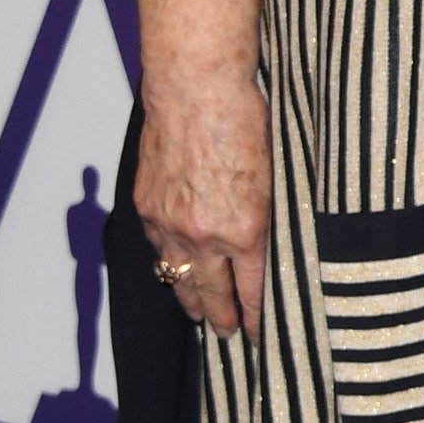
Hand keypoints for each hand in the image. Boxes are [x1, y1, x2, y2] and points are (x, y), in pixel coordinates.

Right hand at [135, 75, 272, 335]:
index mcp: (245, 230)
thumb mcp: (276, 177)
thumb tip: (270, 246)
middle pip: (211, 294)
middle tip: (228, 334)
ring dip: (190, 298)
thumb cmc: (244, 119)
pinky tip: (174, 270)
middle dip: (222, 318)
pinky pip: (157, 248)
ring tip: (200, 314)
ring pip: (178, 277)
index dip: (255, 317)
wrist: (195, 88)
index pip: (252, 291)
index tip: (257, 333)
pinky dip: (167, 263)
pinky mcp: (147, 205)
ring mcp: (170, 223)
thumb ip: (269, 217)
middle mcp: (204, 235)